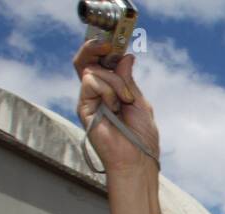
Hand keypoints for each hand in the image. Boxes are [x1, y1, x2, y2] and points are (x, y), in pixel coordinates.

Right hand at [74, 39, 158, 175]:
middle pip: (87, 62)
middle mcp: (98, 94)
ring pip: (94, 71)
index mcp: (113, 92)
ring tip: (126, 101)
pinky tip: (116, 107)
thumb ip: (129, 80)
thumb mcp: (139, 103)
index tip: (116, 42)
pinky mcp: (83, 107)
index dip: (105, 51)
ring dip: (116, 82)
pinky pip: (91, 82)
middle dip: (95, 48)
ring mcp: (89, 100)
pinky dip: (108, 90)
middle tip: (107, 45)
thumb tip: (124, 56)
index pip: (102, 65)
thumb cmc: (141, 137)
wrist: (136, 160)